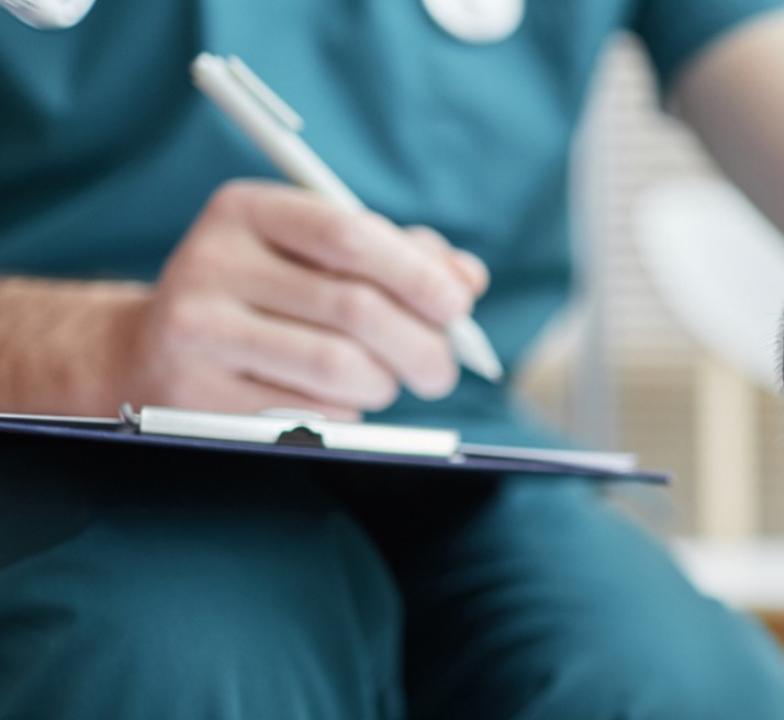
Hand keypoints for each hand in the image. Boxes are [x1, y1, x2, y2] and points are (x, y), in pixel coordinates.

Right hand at [115, 181, 488, 419]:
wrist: (152, 350)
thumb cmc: (265, 295)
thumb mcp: (317, 255)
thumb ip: (398, 257)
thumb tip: (467, 279)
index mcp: (246, 210)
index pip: (349, 234)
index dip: (417, 274)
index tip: (458, 308)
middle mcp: (212, 261)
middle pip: (355, 308)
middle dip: (422, 346)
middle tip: (442, 370)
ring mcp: (196, 330)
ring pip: (338, 367)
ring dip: (385, 383)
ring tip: (386, 382)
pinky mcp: (194, 394)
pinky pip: (308, 412)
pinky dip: (345, 413)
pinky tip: (335, 401)